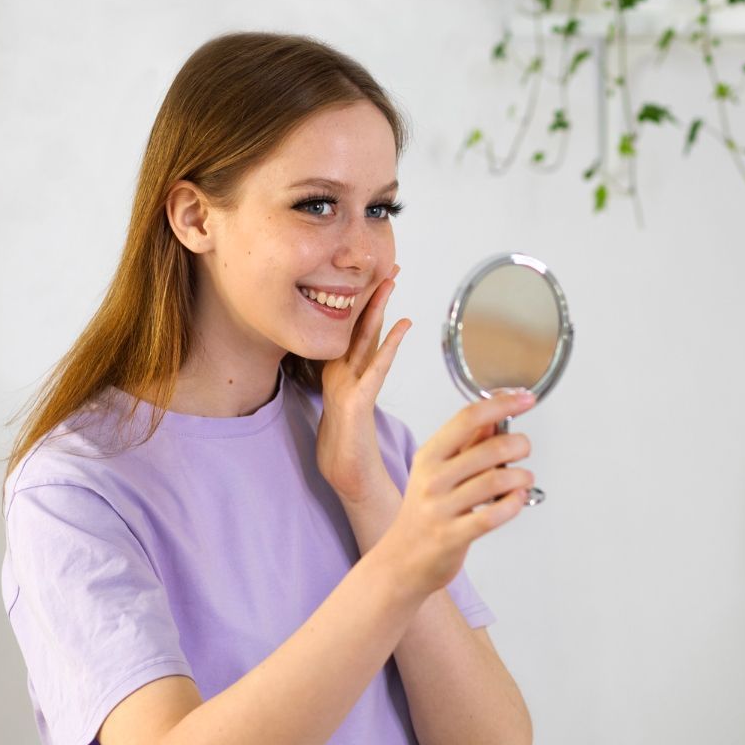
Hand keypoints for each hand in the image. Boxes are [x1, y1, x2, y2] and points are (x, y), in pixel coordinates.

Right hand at [317, 267, 410, 504]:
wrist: (345, 479)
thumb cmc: (351, 449)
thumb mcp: (355, 412)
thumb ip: (359, 388)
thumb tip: (369, 371)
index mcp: (342, 374)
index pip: (359, 332)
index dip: (370, 304)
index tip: (383, 277)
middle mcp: (341, 374)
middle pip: (357, 327)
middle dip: (371, 295)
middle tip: (387, 265)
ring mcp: (345, 386)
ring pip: (361, 339)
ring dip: (376, 309)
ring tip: (390, 281)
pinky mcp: (354, 403)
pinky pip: (375, 369)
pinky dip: (389, 345)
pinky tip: (403, 325)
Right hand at [378, 391, 535, 598]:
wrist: (400, 561)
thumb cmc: (424, 514)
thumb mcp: (437, 472)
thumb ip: (467, 445)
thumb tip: (494, 417)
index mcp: (429, 456)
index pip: (468, 418)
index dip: (501, 404)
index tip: (525, 398)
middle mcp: (432, 479)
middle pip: (489, 449)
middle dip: (519, 445)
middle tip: (525, 449)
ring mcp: (440, 509)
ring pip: (495, 481)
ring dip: (521, 476)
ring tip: (524, 478)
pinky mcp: (451, 536)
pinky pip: (492, 515)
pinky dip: (513, 504)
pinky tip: (517, 500)